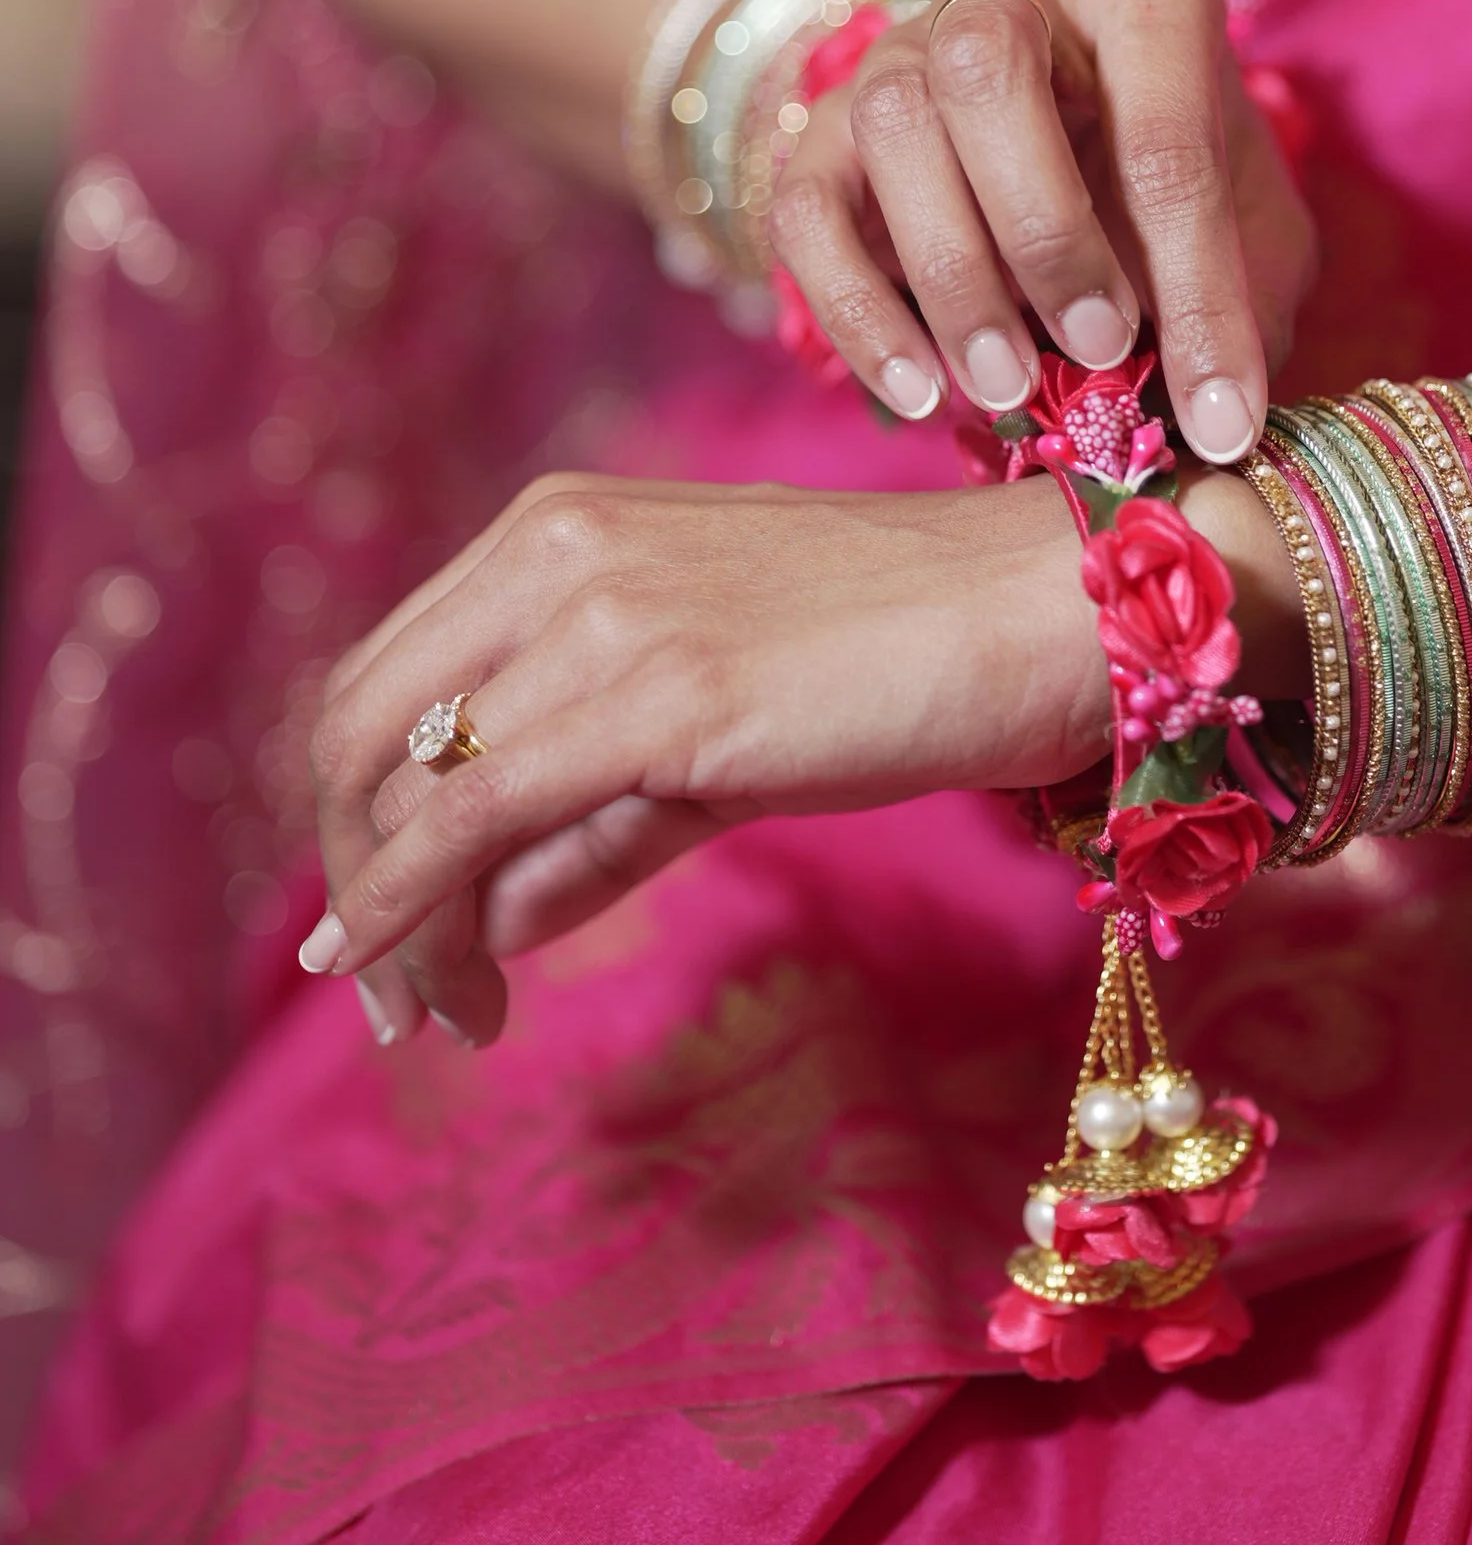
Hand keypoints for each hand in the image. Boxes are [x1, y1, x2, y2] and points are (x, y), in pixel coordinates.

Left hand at [298, 467, 1111, 1047]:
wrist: (1044, 611)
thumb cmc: (903, 655)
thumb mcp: (714, 713)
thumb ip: (596, 810)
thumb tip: (485, 921)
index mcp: (558, 525)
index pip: (385, 675)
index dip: (359, 813)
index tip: (376, 925)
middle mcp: (557, 548)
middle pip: (361, 727)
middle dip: (354, 875)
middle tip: (389, 995)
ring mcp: (605, 613)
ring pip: (418, 787)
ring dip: (401, 925)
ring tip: (443, 1018)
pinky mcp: (658, 695)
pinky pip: (479, 813)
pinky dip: (414, 907)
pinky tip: (423, 982)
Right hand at [772, 0, 1316, 462]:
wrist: (1064, 135)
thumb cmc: (1164, 178)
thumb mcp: (1242, 224)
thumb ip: (1240, 303)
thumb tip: (1213, 419)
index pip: (1167, 130)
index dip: (1203, 292)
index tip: (1223, 418)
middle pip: (987, 72)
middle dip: (1047, 231)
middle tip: (1099, 349)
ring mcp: (903, 49)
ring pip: (892, 126)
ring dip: (952, 275)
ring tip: (1005, 387)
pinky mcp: (826, 127)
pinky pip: (807, 208)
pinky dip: (857, 312)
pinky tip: (918, 391)